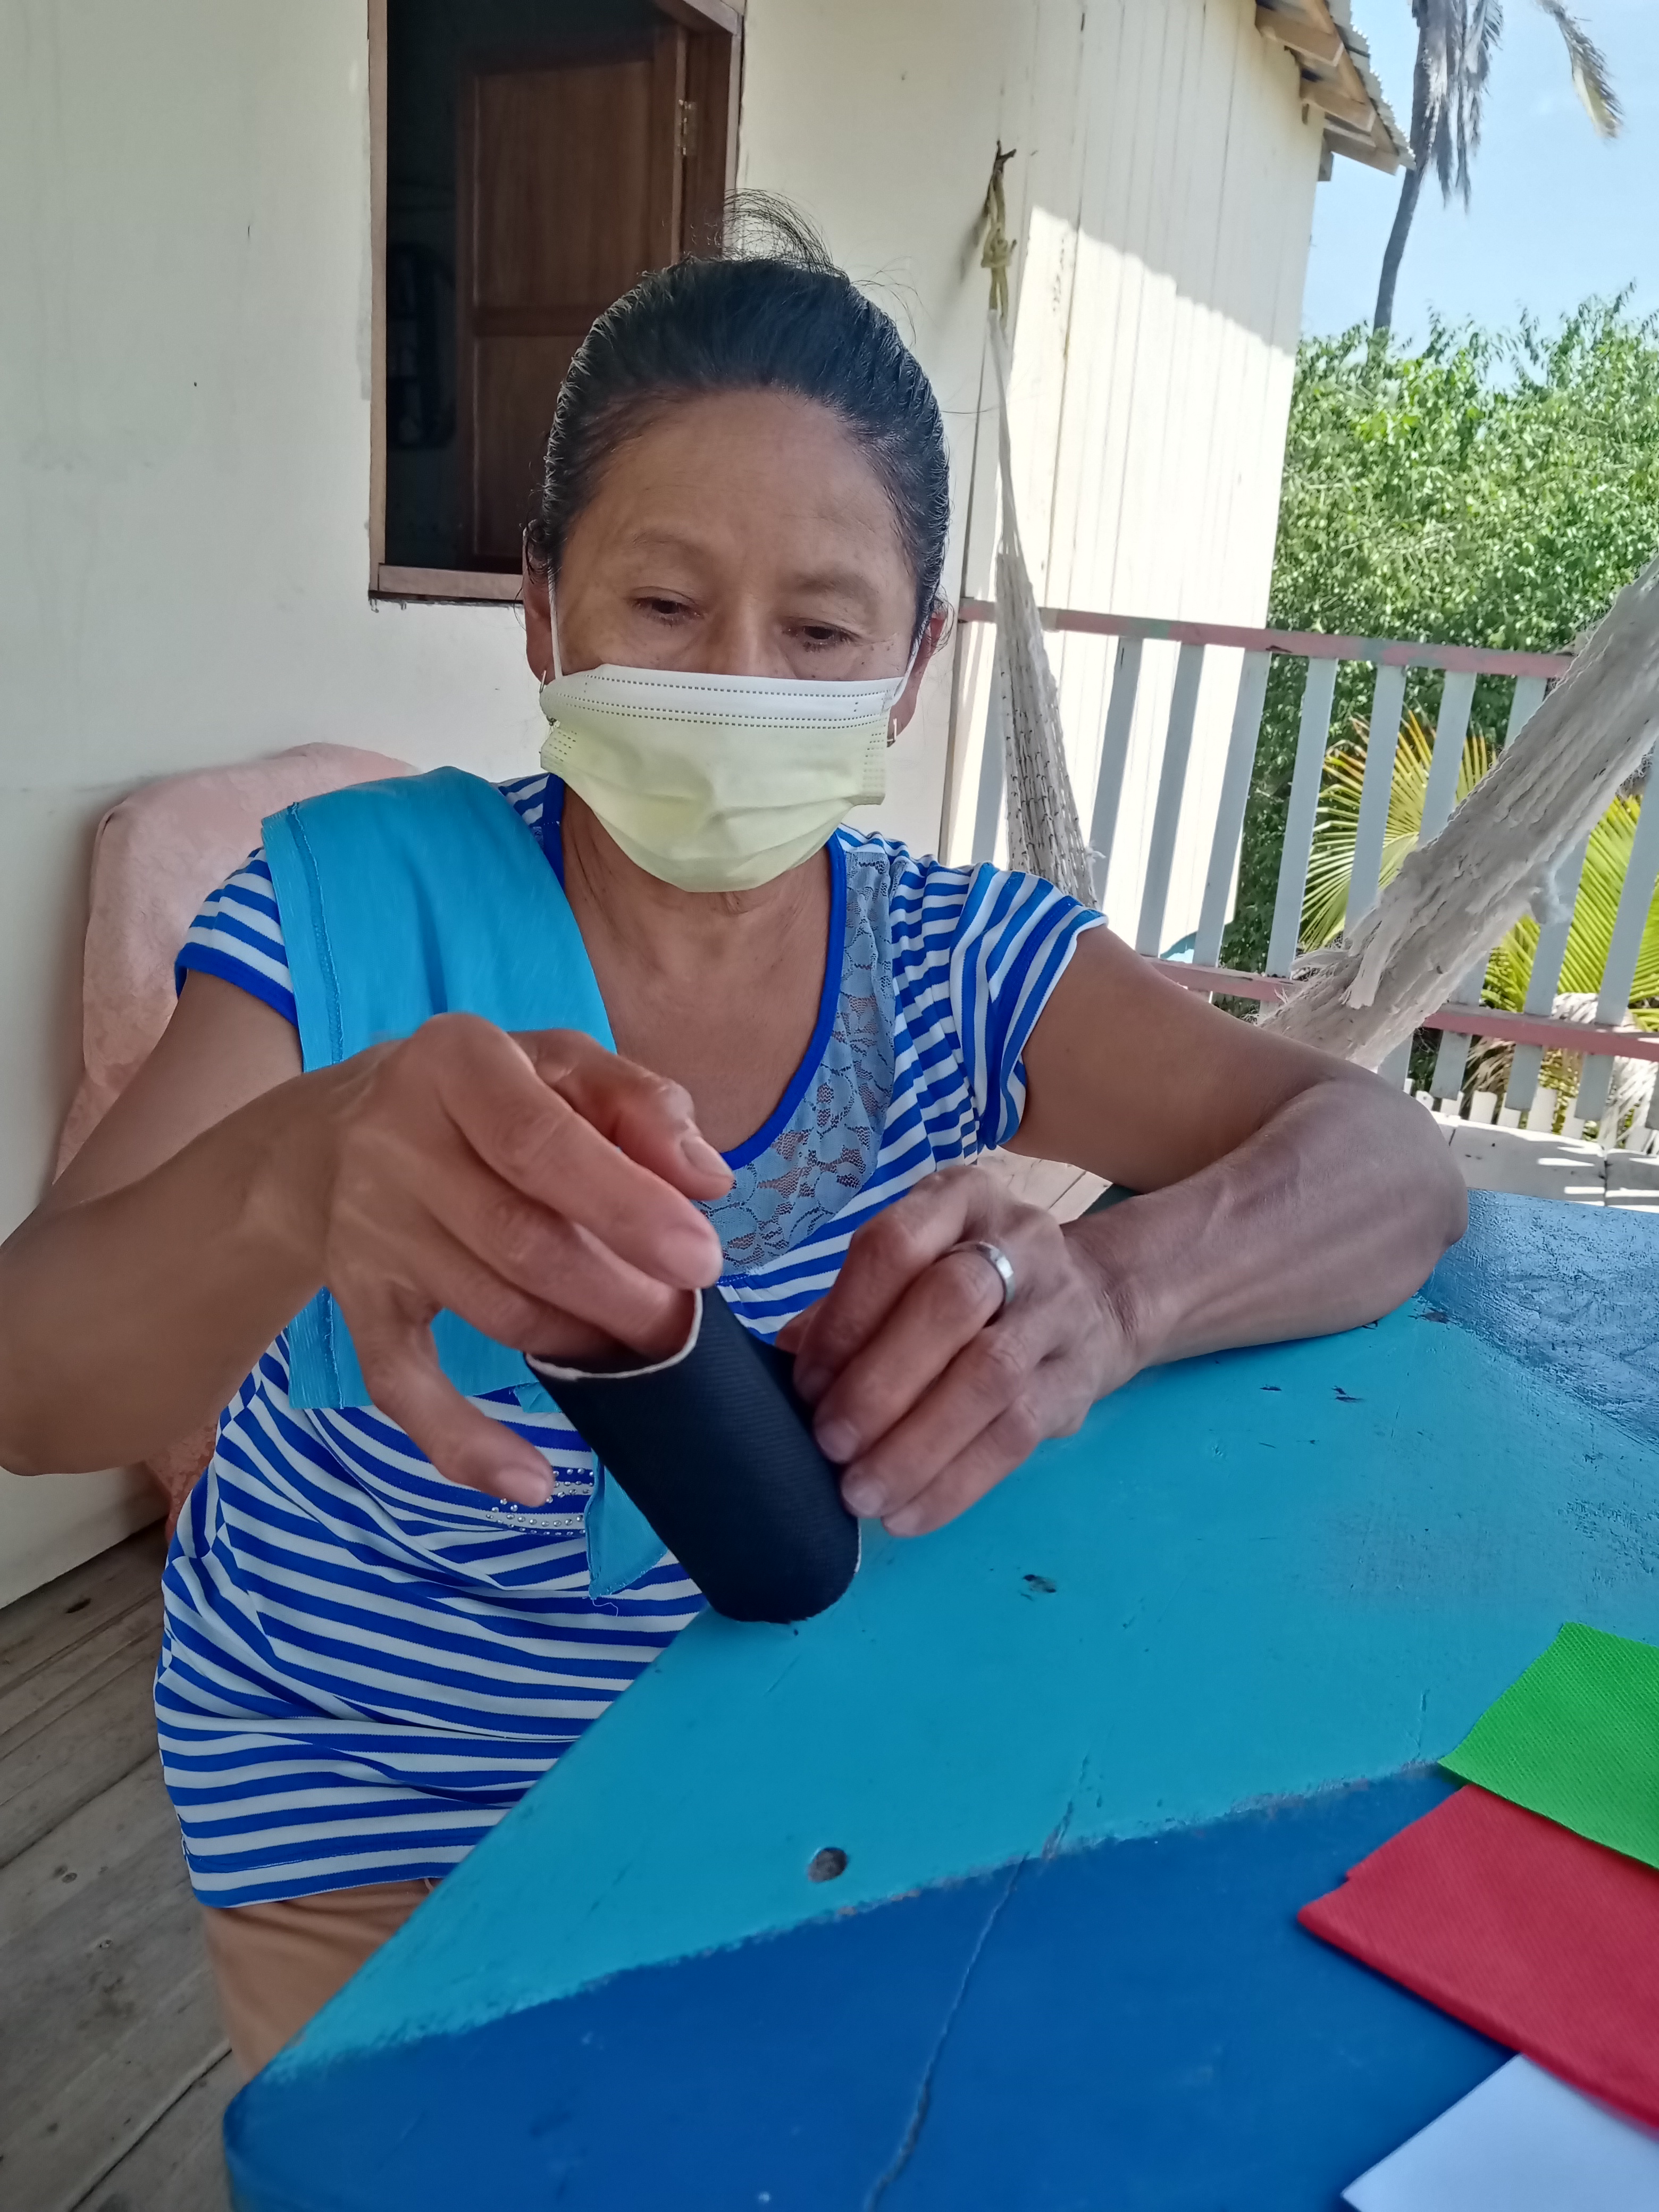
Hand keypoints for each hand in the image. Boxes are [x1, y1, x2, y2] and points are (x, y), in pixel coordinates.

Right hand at [300, 1015, 730, 1506]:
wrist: (342, 1130)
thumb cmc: (494, 1095)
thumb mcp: (564, 1064)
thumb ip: (642, 1105)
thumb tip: (708, 1178)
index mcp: (456, 1064)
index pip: (541, 1144)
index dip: (626, 1207)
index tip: (704, 1260)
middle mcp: (396, 1144)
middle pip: (518, 1239)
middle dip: (619, 1295)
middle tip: (686, 1325)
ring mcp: (368, 1229)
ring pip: (487, 1308)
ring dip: (580, 1344)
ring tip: (644, 1353)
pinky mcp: (356, 1301)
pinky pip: (403, 1383)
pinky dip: (462, 1441)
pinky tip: (530, 1482)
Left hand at [777, 1163, 1135, 1535]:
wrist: (1096, 1300)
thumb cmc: (970, 1286)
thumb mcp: (915, 1268)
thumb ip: (851, 1305)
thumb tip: (785, 1360)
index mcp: (959, 1200)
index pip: (896, 1245)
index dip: (845, 1317)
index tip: (807, 1383)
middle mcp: (1019, 1240)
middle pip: (952, 1304)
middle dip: (880, 1382)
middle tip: (830, 1443)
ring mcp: (1059, 1309)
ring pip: (989, 1377)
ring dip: (915, 1445)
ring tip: (861, 1493)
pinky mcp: (1078, 1379)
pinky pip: (1017, 1436)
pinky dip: (955, 1483)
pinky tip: (908, 1514)